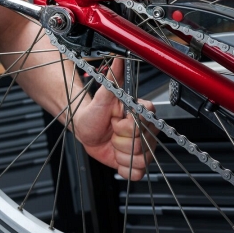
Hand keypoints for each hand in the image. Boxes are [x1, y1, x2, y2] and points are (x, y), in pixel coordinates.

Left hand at [70, 61, 157, 180]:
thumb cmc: (94, 113)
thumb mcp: (101, 97)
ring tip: (113, 142)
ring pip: (140, 160)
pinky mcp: (138, 163)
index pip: (145, 124)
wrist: (86, 130)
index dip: (127, 126)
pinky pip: (137, 173)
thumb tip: (117, 59)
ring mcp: (145, 148)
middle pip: (142, 145)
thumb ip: (112, 79)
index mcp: (143, 114)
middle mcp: (147, 131)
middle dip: (120, 140)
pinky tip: (116, 155)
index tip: (116, 120)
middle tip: (111, 131)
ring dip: (120, 153)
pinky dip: (123, 167)